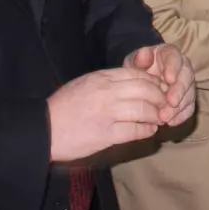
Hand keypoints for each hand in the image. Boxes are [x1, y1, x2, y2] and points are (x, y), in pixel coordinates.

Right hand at [47, 67, 166, 162]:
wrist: (43, 130)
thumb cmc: (64, 107)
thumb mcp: (86, 83)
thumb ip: (109, 81)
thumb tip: (138, 83)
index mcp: (102, 77)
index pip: (139, 74)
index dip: (155, 82)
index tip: (160, 90)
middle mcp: (107, 92)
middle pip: (147, 90)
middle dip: (160, 98)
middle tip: (165, 105)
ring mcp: (107, 113)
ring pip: (145, 110)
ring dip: (156, 115)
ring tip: (158, 119)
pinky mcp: (106, 135)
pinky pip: (136, 130)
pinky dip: (147, 130)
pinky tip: (148, 130)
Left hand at [124, 45, 196, 126]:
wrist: (139, 82)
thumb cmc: (137, 70)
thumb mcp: (133, 62)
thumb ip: (138, 59)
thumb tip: (144, 54)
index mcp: (169, 54)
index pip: (176, 57)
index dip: (174, 68)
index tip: (169, 79)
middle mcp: (182, 68)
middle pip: (187, 76)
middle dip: (179, 90)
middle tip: (170, 102)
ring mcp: (186, 84)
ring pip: (190, 93)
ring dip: (180, 106)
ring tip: (166, 117)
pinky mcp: (186, 99)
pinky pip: (189, 107)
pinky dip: (182, 115)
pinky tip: (172, 122)